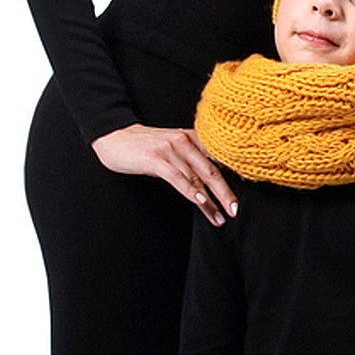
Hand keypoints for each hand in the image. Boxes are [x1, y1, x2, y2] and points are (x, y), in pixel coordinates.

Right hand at [91, 123, 237, 223]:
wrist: (116, 136)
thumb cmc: (147, 146)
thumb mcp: (174, 147)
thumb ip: (193, 158)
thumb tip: (214, 178)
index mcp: (193, 137)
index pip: (218, 160)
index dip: (232, 179)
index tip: (239, 197)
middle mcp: (185, 141)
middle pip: (211, 171)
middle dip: (225, 193)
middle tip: (235, 210)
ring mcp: (171, 149)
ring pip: (196, 178)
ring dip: (210, 201)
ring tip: (219, 217)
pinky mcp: (156, 159)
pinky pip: (177, 177)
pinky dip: (190, 190)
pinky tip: (200, 201)